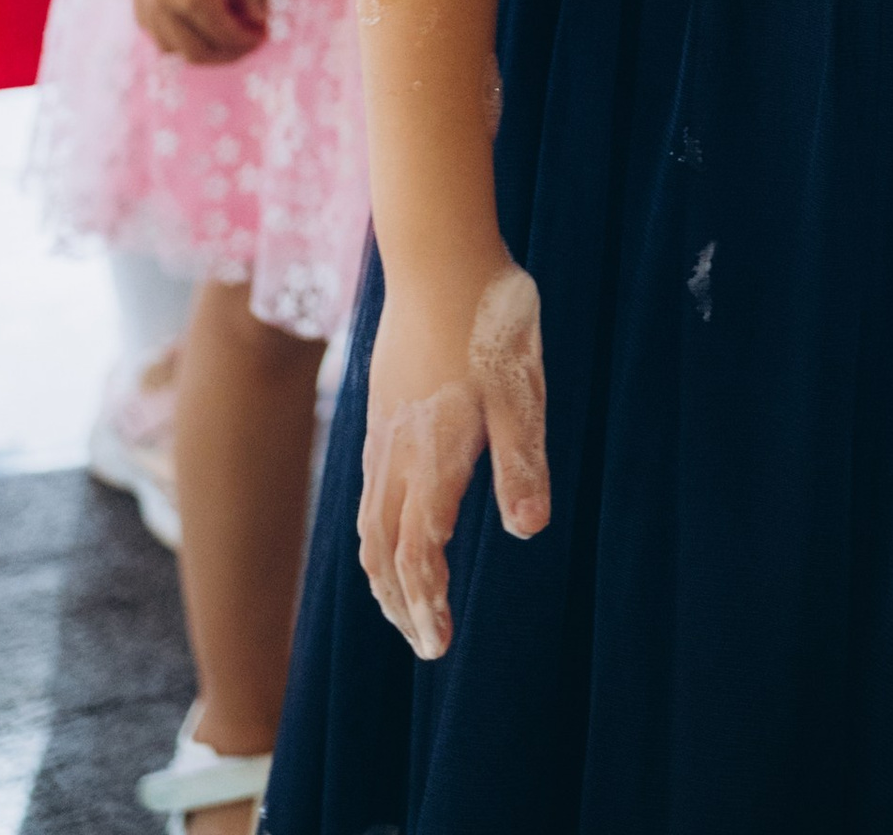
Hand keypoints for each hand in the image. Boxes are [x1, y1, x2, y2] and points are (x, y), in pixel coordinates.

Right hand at [130, 0, 270, 63]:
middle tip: (246, 41)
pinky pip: (151, 30)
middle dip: (225, 54)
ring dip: (197, 49)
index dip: (247, 41)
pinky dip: (173, 36)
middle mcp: (165, 5)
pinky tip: (192, 22)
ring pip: (170, 47)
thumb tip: (260, 20)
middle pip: (196, 52)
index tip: (263, 33)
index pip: (225, 36)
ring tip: (221, 35)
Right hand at [360, 255, 549, 657]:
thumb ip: (521, 459)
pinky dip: (374, 528)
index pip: (418, 552)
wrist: (438, 249)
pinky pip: (366, 486)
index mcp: (432, 456)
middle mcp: (396, 453)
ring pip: (368, 519)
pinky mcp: (380, 405)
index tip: (438, 643)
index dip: (425, 603)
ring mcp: (382, 429)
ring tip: (401, 601)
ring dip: (382, 571)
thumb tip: (526, 531)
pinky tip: (391, 522)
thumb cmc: (489, 317)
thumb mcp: (521, 389)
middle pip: (382, 549)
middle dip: (400, 602)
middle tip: (424, 641)